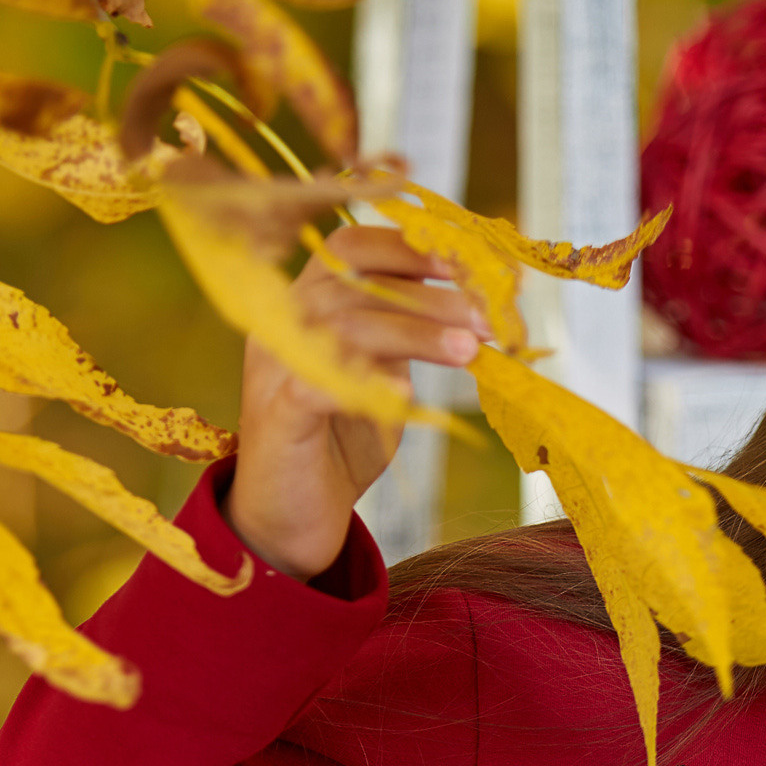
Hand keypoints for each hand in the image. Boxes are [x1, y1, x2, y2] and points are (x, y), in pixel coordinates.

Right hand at [225, 224, 490, 578]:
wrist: (289, 518)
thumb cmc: (341, 441)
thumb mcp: (384, 374)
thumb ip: (413, 334)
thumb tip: (481, 304)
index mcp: (308, 303)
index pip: (354, 247)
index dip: (414, 248)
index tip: (471, 264)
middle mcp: (285, 324)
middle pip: (355, 279)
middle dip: (431, 292)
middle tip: (489, 315)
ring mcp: (276, 367)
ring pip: (345, 325)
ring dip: (416, 331)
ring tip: (471, 348)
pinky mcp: (278, 418)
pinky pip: (317, 384)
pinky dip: (365, 380)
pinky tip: (406, 391)